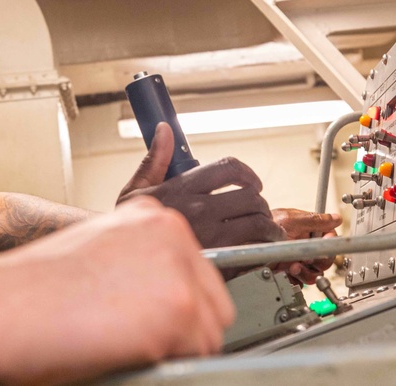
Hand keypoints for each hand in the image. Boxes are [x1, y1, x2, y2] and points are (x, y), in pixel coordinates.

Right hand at [0, 197, 234, 380]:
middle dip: (183, 329)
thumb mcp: (95, 249)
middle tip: (132, 337)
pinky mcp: (180, 311)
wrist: (3, 306)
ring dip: (174, 350)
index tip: (143, 316)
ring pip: (209, 334)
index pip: (196, 273)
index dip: (170, 304)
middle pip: (213, 302)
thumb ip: (137, 260)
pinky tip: (123, 351)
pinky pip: (198, 359)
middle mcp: (172, 233)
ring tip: (122, 342)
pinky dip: (166, 367)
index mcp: (152, 216)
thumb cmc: (34, 288)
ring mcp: (179, 270)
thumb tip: (160, 296)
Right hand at [116, 124, 283, 248]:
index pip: (228, 168)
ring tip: (266, 230)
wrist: (127, 264)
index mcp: (182, 189)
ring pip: (258, 223)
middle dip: (259, 202)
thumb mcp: (136, 190)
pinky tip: (258, 249)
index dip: (247, 173)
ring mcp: (212, 237)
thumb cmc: (132, 229)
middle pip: (250, 196)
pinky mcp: (219, 262)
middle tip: (257, 209)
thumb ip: (154, 159)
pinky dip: (262, 249)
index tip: (251, 182)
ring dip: (268, 226)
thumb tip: (163, 131)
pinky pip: (254, 250)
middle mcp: (199, 210)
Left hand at [270, 208, 342, 283]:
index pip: (329, 240)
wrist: (244, 242)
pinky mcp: (287, 273)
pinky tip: (287, 273)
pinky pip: (300, 282)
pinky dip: (296, 280)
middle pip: (324, 260)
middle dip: (318, 260)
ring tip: (294, 266)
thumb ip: (314, 220)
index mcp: (306, 232)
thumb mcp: (290, 219)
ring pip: (314, 274)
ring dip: (306, 272)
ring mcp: (296, 260)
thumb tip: (336, 218)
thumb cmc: (264, 226)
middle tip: (308, 258)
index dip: (329, 242)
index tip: (325, 243)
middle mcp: (303, 247)